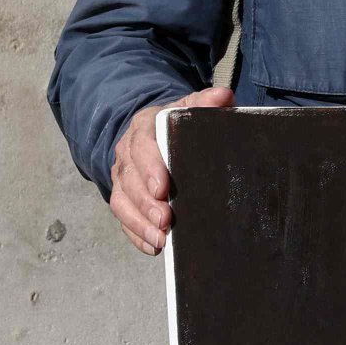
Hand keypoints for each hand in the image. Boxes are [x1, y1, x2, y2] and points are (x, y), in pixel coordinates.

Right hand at [104, 85, 232, 253]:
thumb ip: (205, 102)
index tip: (163, 188)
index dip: (150, 167)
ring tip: (160, 238)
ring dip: (139, 222)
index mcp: (144, 127)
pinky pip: (124, 218)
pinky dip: (136, 234)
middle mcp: (128, 153)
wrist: (157, 132)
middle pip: (130, 179)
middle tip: (165, 220)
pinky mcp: (124, 197)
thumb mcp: (190, 108)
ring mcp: (123, 177)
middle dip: (146, 203)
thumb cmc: (179, 124)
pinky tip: (154, 247)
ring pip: (122, 201)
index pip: (142, 145)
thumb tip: (223, 97)